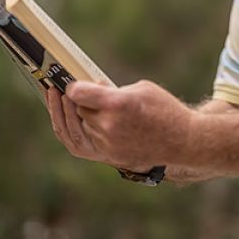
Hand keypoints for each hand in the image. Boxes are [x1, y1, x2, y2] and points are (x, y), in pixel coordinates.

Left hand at [46, 80, 195, 170]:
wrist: (181, 141)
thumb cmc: (165, 110)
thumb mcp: (142, 89)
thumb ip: (114, 91)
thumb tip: (94, 90)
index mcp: (118, 104)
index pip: (79, 94)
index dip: (72, 86)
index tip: (69, 82)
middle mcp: (109, 126)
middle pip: (78, 109)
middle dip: (73, 99)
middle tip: (64, 87)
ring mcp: (107, 144)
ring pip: (77, 126)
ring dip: (69, 113)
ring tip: (57, 99)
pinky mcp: (107, 157)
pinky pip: (78, 144)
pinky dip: (68, 130)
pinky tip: (63, 119)